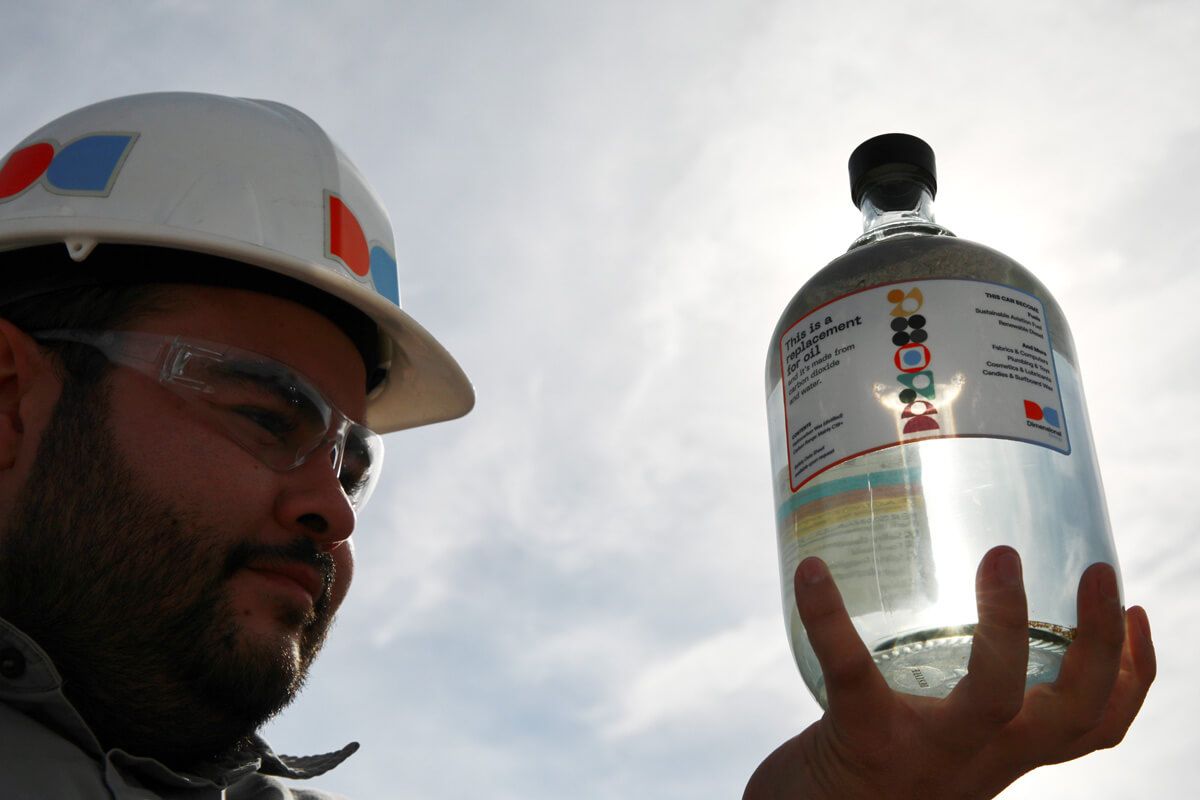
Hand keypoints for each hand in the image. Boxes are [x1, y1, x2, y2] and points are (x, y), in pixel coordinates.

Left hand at [743, 547, 1154, 799]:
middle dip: (1100, 643)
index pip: (1092, 727)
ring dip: (1007, 623)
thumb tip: (969, 605)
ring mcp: (923, 755)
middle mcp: (977, 761)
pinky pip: (849, 671)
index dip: (1130, 676)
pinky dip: (827, 617)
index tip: (1136, 612)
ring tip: (1002, 554)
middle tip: (1099, 571)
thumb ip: (961, 701)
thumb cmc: (871, 773)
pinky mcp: (858, 741)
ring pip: (994, 697)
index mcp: (1002, 755)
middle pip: (1072, 713)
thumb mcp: (939, 744)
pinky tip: (810, 572)